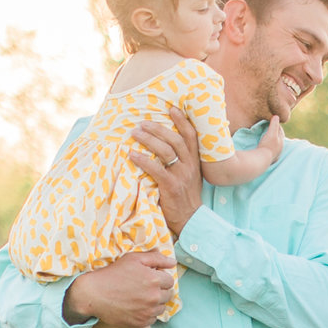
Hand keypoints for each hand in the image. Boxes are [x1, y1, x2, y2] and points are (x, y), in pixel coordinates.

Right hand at [63, 251, 178, 327]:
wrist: (94, 294)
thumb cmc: (113, 273)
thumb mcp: (133, 259)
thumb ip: (156, 258)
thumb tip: (173, 262)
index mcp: (154, 279)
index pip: (169, 280)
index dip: (159, 278)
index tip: (148, 278)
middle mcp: (154, 296)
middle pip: (168, 295)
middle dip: (159, 290)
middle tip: (143, 288)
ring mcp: (148, 311)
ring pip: (161, 307)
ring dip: (155, 303)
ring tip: (139, 297)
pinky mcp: (141, 322)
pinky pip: (152, 319)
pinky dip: (147, 313)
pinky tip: (136, 307)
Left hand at [128, 108, 203, 235]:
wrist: (190, 218)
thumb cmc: (186, 195)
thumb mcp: (190, 174)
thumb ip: (183, 160)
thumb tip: (167, 144)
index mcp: (195, 160)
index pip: (191, 135)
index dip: (182, 120)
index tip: (172, 108)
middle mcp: (190, 165)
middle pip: (175, 140)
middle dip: (158, 128)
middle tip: (142, 122)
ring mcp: (181, 175)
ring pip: (166, 151)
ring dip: (148, 140)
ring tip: (135, 133)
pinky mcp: (171, 186)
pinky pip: (156, 169)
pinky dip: (143, 160)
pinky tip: (132, 154)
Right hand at [256, 118, 285, 163]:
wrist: (261, 160)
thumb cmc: (267, 145)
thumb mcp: (271, 133)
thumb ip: (274, 124)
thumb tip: (276, 115)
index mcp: (281, 142)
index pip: (280, 131)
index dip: (276, 125)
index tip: (272, 121)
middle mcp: (280, 149)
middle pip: (278, 139)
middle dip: (275, 134)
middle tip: (270, 129)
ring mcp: (275, 155)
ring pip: (275, 146)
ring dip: (272, 142)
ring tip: (268, 138)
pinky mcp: (269, 160)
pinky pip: (270, 153)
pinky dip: (268, 149)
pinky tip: (265, 150)